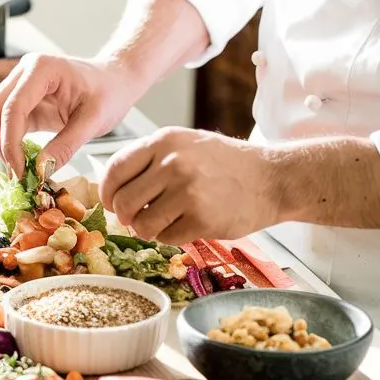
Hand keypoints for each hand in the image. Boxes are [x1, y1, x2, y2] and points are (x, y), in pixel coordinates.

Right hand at [0, 54, 138, 178]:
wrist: (115, 81)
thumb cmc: (109, 93)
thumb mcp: (94, 121)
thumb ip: (66, 145)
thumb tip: (39, 170)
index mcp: (41, 69)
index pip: (13, 108)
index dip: (10, 142)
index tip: (19, 171)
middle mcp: (24, 73)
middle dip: (1, 146)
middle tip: (17, 176)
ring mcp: (20, 85)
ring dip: (1, 146)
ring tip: (18, 172)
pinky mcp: (22, 101)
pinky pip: (5, 124)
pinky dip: (7, 143)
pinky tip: (18, 162)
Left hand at [100, 127, 274, 243]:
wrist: (272, 178)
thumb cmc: (227, 164)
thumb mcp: (186, 144)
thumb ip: (151, 160)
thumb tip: (113, 189)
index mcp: (164, 141)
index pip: (115, 170)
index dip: (107, 192)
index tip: (112, 203)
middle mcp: (172, 163)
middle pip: (123, 202)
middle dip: (127, 217)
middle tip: (139, 218)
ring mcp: (187, 191)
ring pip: (142, 225)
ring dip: (149, 230)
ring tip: (166, 222)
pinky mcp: (201, 218)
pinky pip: (167, 238)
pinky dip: (172, 237)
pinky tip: (187, 225)